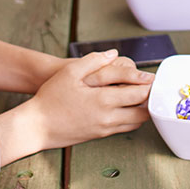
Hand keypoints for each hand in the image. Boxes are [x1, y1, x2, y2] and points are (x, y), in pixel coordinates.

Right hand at [0, 51, 150, 157]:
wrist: (36, 126)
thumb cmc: (51, 98)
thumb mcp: (70, 72)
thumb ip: (94, 60)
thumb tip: (113, 53)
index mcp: (104, 101)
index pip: (139, 94)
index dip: (148, 84)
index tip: (153, 77)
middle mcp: (108, 118)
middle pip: (143, 111)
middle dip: (150, 99)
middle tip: (152, 87)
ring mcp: (105, 129)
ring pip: (136, 122)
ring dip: (143, 110)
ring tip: (143, 96)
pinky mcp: (100, 135)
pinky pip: (125, 128)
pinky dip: (132, 118)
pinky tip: (128, 107)